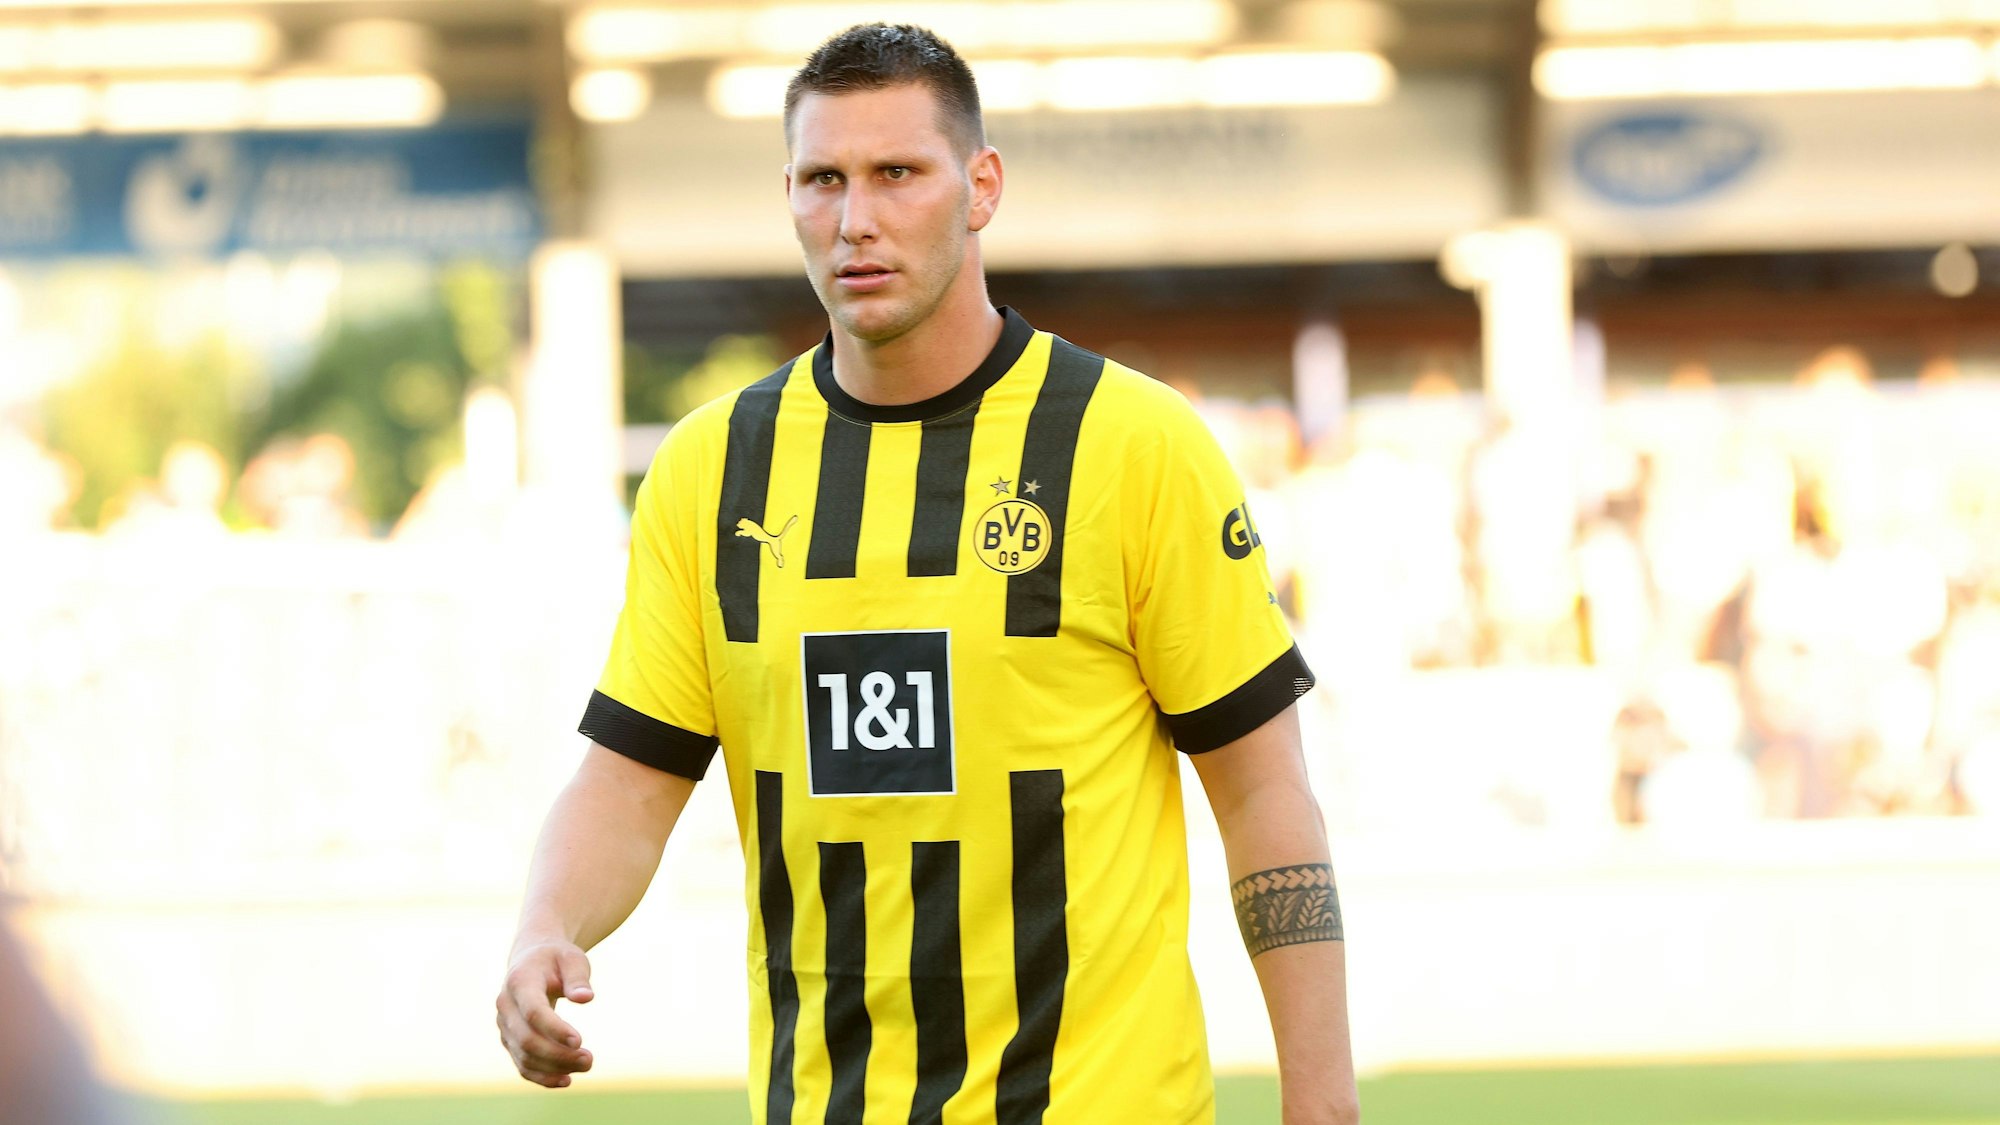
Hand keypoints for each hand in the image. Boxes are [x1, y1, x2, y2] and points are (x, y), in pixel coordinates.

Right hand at [496, 940, 595, 1087]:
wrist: (532, 960)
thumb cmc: (556, 959)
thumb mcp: (572, 959)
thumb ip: (578, 977)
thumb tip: (586, 998)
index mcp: (520, 982)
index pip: (533, 1012)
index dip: (555, 1029)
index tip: (580, 1041)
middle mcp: (506, 1006)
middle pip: (527, 1039)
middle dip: (558, 1054)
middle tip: (590, 1059)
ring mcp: (505, 1025)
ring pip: (524, 1056)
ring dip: (554, 1067)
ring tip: (586, 1065)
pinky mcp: (510, 1040)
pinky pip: (522, 1064)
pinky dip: (542, 1076)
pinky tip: (566, 1080)